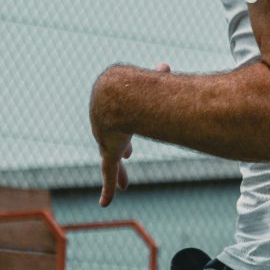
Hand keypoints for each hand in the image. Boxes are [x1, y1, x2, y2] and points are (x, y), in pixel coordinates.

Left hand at [89, 63, 169, 204]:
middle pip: (115, 140)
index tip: (134, 133)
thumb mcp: (148, 83)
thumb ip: (156, 77)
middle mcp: (108, 126)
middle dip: (123, 148)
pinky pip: (108, 174)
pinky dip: (108, 189)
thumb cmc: (135, 86)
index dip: (129, 126)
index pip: (122, 120)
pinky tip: (105, 203)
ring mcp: (107, 140)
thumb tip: (164, 66)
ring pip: (112, 161)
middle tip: (130, 153)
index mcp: (116, 110)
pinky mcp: (109, 152)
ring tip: (125, 186)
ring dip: (119, 174)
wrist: (118, 96)